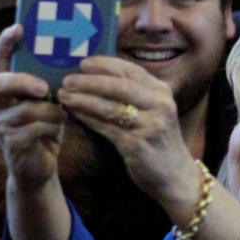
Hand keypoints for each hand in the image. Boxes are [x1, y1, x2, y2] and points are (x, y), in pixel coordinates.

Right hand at [0, 24, 66, 190]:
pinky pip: (33, 129)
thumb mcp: (51, 99)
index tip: (20, 27)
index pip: (0, 59)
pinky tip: (56, 128)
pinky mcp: (9, 143)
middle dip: (22, 82)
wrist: (40, 165)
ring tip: (62, 114)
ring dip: (50, 111)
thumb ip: (53, 79)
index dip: (6, 41)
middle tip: (45, 87)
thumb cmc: (46, 124)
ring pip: (24, 109)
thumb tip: (77, 52)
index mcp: (5, 86)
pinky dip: (50, 127)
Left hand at [58, 56, 197, 208]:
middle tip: (68, 80)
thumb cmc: (158, 139)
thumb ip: (134, 93)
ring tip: (65, 95)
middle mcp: (159, 105)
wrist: (175, 175)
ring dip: (83, 99)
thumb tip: (98, 76)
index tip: (83, 64)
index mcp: (162, 91)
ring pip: (111, 107)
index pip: (130, 70)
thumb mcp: (154, 110)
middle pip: (119, 86)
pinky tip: (75, 113)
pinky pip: (107, 127)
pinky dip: (88, 118)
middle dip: (90, 81)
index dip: (105, 65)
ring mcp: (150, 125)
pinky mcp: (138, 145)